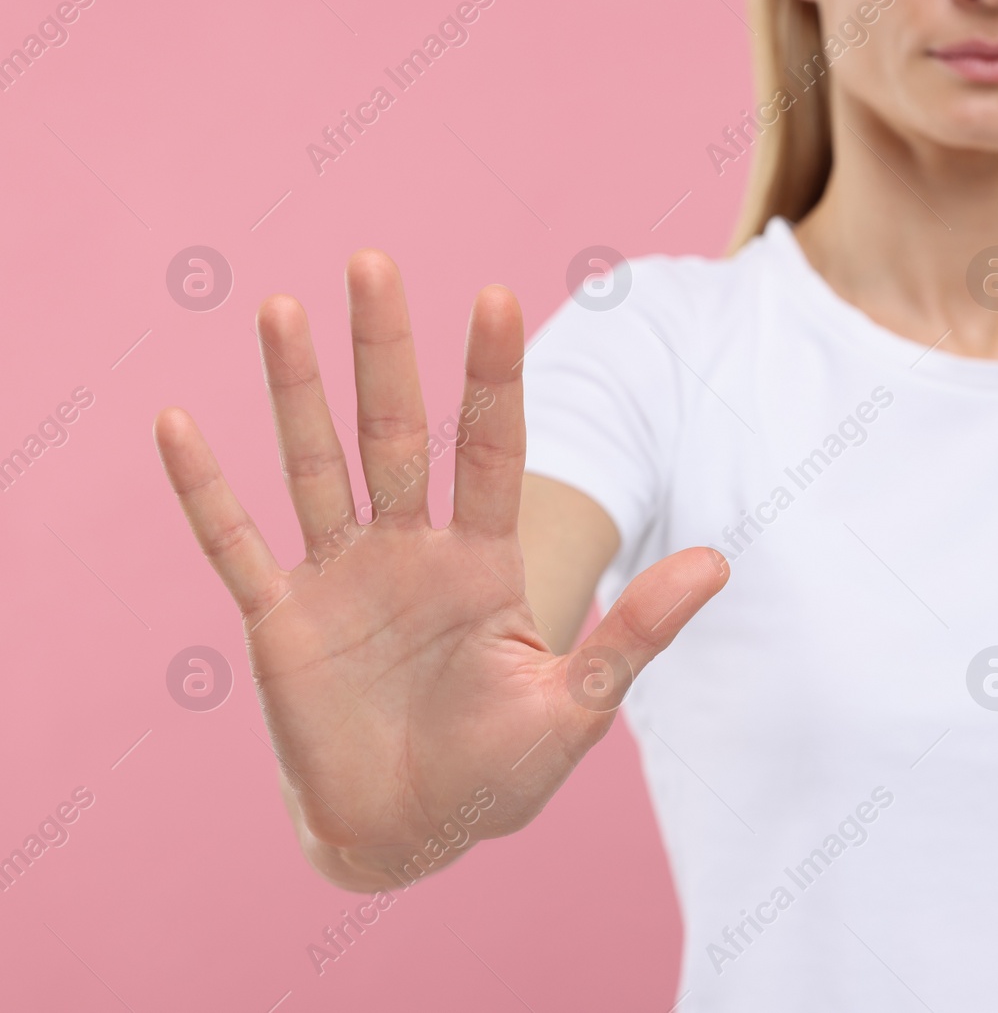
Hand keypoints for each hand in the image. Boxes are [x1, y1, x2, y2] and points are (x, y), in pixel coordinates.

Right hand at [153, 251, 727, 888]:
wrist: (410, 838)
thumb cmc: (500, 775)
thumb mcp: (575, 706)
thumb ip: (636, 632)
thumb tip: (720, 562)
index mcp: (482, 563)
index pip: (490, 449)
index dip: (492, 378)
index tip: (496, 297)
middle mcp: (409, 552)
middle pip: (395, 433)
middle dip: (386, 351)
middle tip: (371, 260)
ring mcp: (340, 580)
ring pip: (315, 467)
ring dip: (296, 393)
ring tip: (279, 310)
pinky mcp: (280, 623)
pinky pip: (236, 545)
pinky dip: (205, 491)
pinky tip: (176, 424)